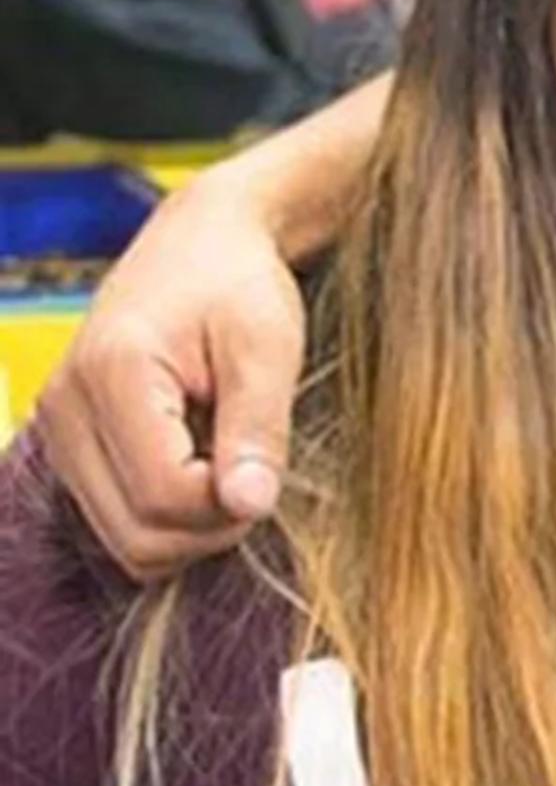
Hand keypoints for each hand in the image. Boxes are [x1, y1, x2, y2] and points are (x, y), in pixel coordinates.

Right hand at [32, 178, 307, 578]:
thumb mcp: (268, 343)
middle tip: (255, 474)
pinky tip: (198, 464)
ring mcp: (58, 433)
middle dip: (209, 527)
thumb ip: (259, 427)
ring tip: (227, 463)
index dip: (229, 505)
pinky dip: (165, 514)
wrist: (200, 244)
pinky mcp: (70, 447)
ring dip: (189, 527)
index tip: (268, 468)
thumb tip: (250, 507)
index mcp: (111, 375)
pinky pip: (117, 521)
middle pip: (136, 535)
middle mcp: (65, 410)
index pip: (163, 495)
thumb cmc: (240, 285)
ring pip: (122, 540)